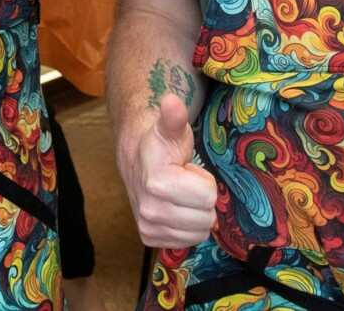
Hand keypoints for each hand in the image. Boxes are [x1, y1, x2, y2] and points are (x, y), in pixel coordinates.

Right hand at [121, 94, 216, 247]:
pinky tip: (174, 208)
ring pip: (199, 232)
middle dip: (200, 200)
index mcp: (157, 182)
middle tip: (184, 184)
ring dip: (194, 214)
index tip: (187, 170)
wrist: (135, 157)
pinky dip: (185, 227)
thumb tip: (172, 100)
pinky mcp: (148, 238)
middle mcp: (150, 209)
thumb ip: (174, 117)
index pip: (208, 196)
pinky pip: (187, 242)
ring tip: (179, 195)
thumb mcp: (172, 128)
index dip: (203, 181)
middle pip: (206, 218)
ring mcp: (148, 226)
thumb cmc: (161, 143)